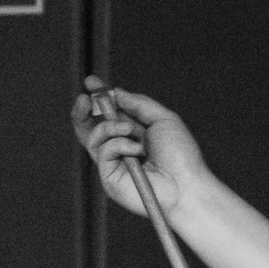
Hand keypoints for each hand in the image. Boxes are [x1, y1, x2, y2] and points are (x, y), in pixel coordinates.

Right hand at [70, 80, 205, 219]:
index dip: (98, 99)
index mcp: (132, 134)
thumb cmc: (180, 155)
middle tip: (85, 98)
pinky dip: (119, 144)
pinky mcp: (108, 177)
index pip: (108, 115)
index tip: (91, 82)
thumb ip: (138, 104)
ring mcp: (112, 164)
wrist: (185, 185)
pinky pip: (104, 150)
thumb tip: (115, 92)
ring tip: (131, 130)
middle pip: (89, 128)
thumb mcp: (163, 119)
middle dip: (83, 110)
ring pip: (94, 135)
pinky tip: (136, 151)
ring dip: (111, 125)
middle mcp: (119, 149)